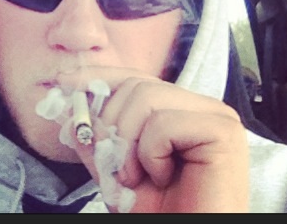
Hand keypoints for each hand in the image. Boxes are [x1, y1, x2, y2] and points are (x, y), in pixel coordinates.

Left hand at [57, 67, 248, 212]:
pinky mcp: (222, 131)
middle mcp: (200, 106)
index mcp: (180, 109)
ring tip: (136, 176)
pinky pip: (163, 124)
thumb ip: (96, 135)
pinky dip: (150, 155)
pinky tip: (163, 178)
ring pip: (146, 98)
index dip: (100, 77)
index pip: (135, 77)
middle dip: (111, 124)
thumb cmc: (159, 210)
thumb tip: (72, 103)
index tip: (64, 81)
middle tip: (113, 165)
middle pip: (137, 85)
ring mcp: (215, 115)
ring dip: (128, 144)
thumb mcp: (115, 168)